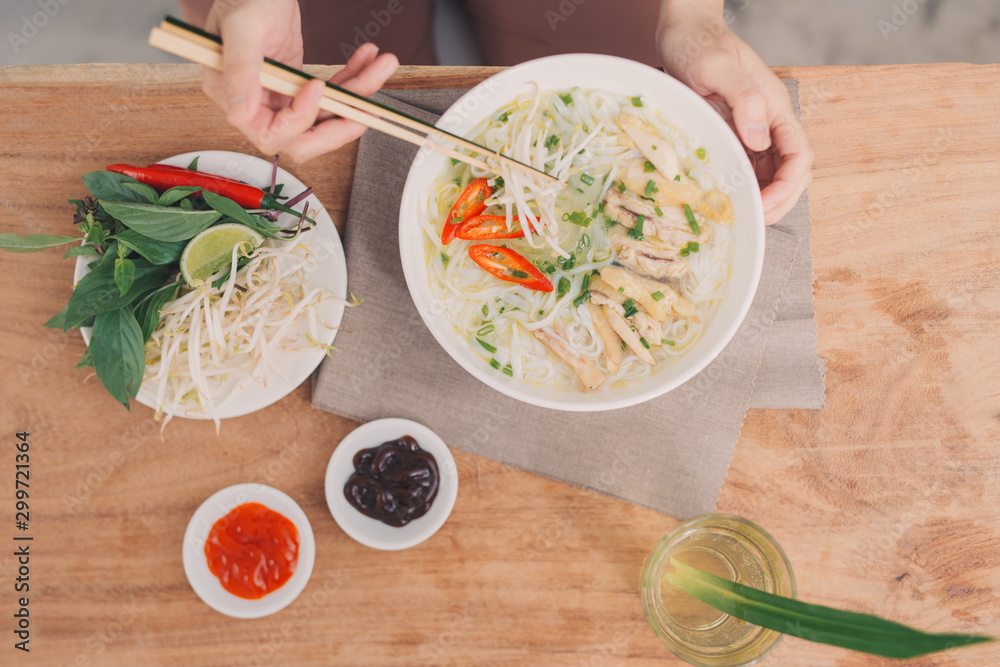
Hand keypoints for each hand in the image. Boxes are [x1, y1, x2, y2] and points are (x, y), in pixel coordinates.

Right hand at [194, 0, 398, 162]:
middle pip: (304, 138)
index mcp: (233, 98)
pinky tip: (368, 57)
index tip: (318, 86)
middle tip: (369, 109)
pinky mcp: (298, 86)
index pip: (272, 133)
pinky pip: (330, 92)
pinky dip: (353, 76)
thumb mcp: (242, 28)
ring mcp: (280, 96)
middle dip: (341, 124)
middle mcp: (256, 104)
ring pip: (326, 114)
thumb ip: (240, 71)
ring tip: (382, 64)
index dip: (301, 118)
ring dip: (358, 91)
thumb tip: (239, 114)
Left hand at [657, 4, 812, 223]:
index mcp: (774, 107)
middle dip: (778, 201)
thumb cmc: (700, 44)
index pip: (798, 155)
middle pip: (790, 173)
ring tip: (740, 217)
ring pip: (769, 176)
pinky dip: (741, 189)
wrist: (683, 30)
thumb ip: (744, 100)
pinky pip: (745, 170)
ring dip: (761, 200)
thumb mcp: (718, 68)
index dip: (787, 185)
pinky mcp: (731, 136)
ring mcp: (750, 131)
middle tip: (753, 221)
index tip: (765, 204)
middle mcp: (768, 122)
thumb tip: (759, 138)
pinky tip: (725, 200)